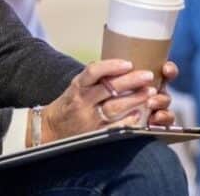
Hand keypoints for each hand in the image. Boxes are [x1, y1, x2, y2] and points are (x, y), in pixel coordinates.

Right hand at [35, 60, 178, 145]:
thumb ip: (96, 77)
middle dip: (131, 81)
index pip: (92, 72)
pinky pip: (112, 128)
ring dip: (134, 99)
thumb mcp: (78, 86)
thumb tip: (124, 64)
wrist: (49, 129)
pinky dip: (127, 121)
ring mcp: (88, 119)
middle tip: (149, 76)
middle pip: (108, 89)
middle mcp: (82, 102)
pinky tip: (138, 115)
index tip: (128, 64)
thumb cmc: (70, 103)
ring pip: (113, 108)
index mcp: (78, 86)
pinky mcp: (93, 134)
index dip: (111, 66)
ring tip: (150, 93)